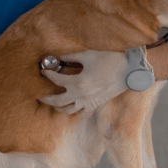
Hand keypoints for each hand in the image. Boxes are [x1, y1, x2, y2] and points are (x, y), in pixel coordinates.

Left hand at [39, 47, 153, 113]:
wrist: (128, 71)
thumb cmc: (109, 61)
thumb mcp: (88, 55)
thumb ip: (71, 57)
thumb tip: (59, 57)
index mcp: (77, 82)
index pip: (56, 80)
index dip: (48, 75)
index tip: (43, 71)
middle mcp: (81, 95)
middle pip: (57, 101)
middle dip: (46, 98)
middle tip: (39, 95)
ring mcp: (88, 102)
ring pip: (67, 110)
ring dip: (57, 107)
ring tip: (52, 102)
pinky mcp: (95, 105)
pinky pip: (80, 112)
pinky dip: (72, 111)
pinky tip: (70, 106)